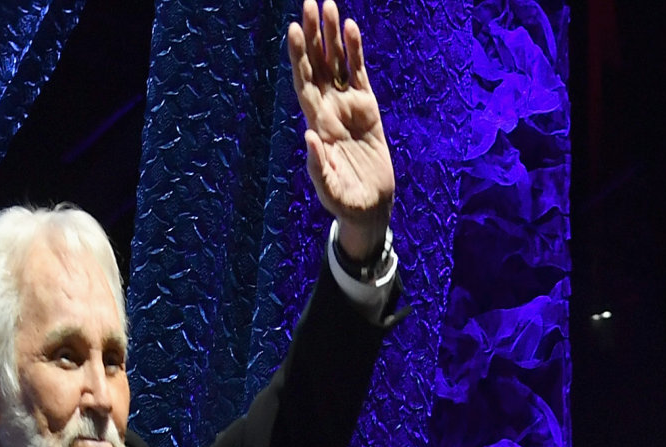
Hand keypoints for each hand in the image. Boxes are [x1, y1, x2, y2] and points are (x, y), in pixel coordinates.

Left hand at [288, 4, 393, 260]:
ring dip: (332, 35)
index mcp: (317, 126)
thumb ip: (319, 167)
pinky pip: (357, 73)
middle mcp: (328, 110)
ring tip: (329, 5)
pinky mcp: (367, 108)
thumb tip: (309, 137)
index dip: (299, 57)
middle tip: (309, 3)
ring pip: (336, 63)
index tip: (295, 30)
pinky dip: (354, 51)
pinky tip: (350, 28)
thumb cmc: (347, 205)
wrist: (370, 207)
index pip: (304, 83)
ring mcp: (347, 106)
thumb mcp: (331, 192)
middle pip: (317, 64)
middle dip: (314, 34)